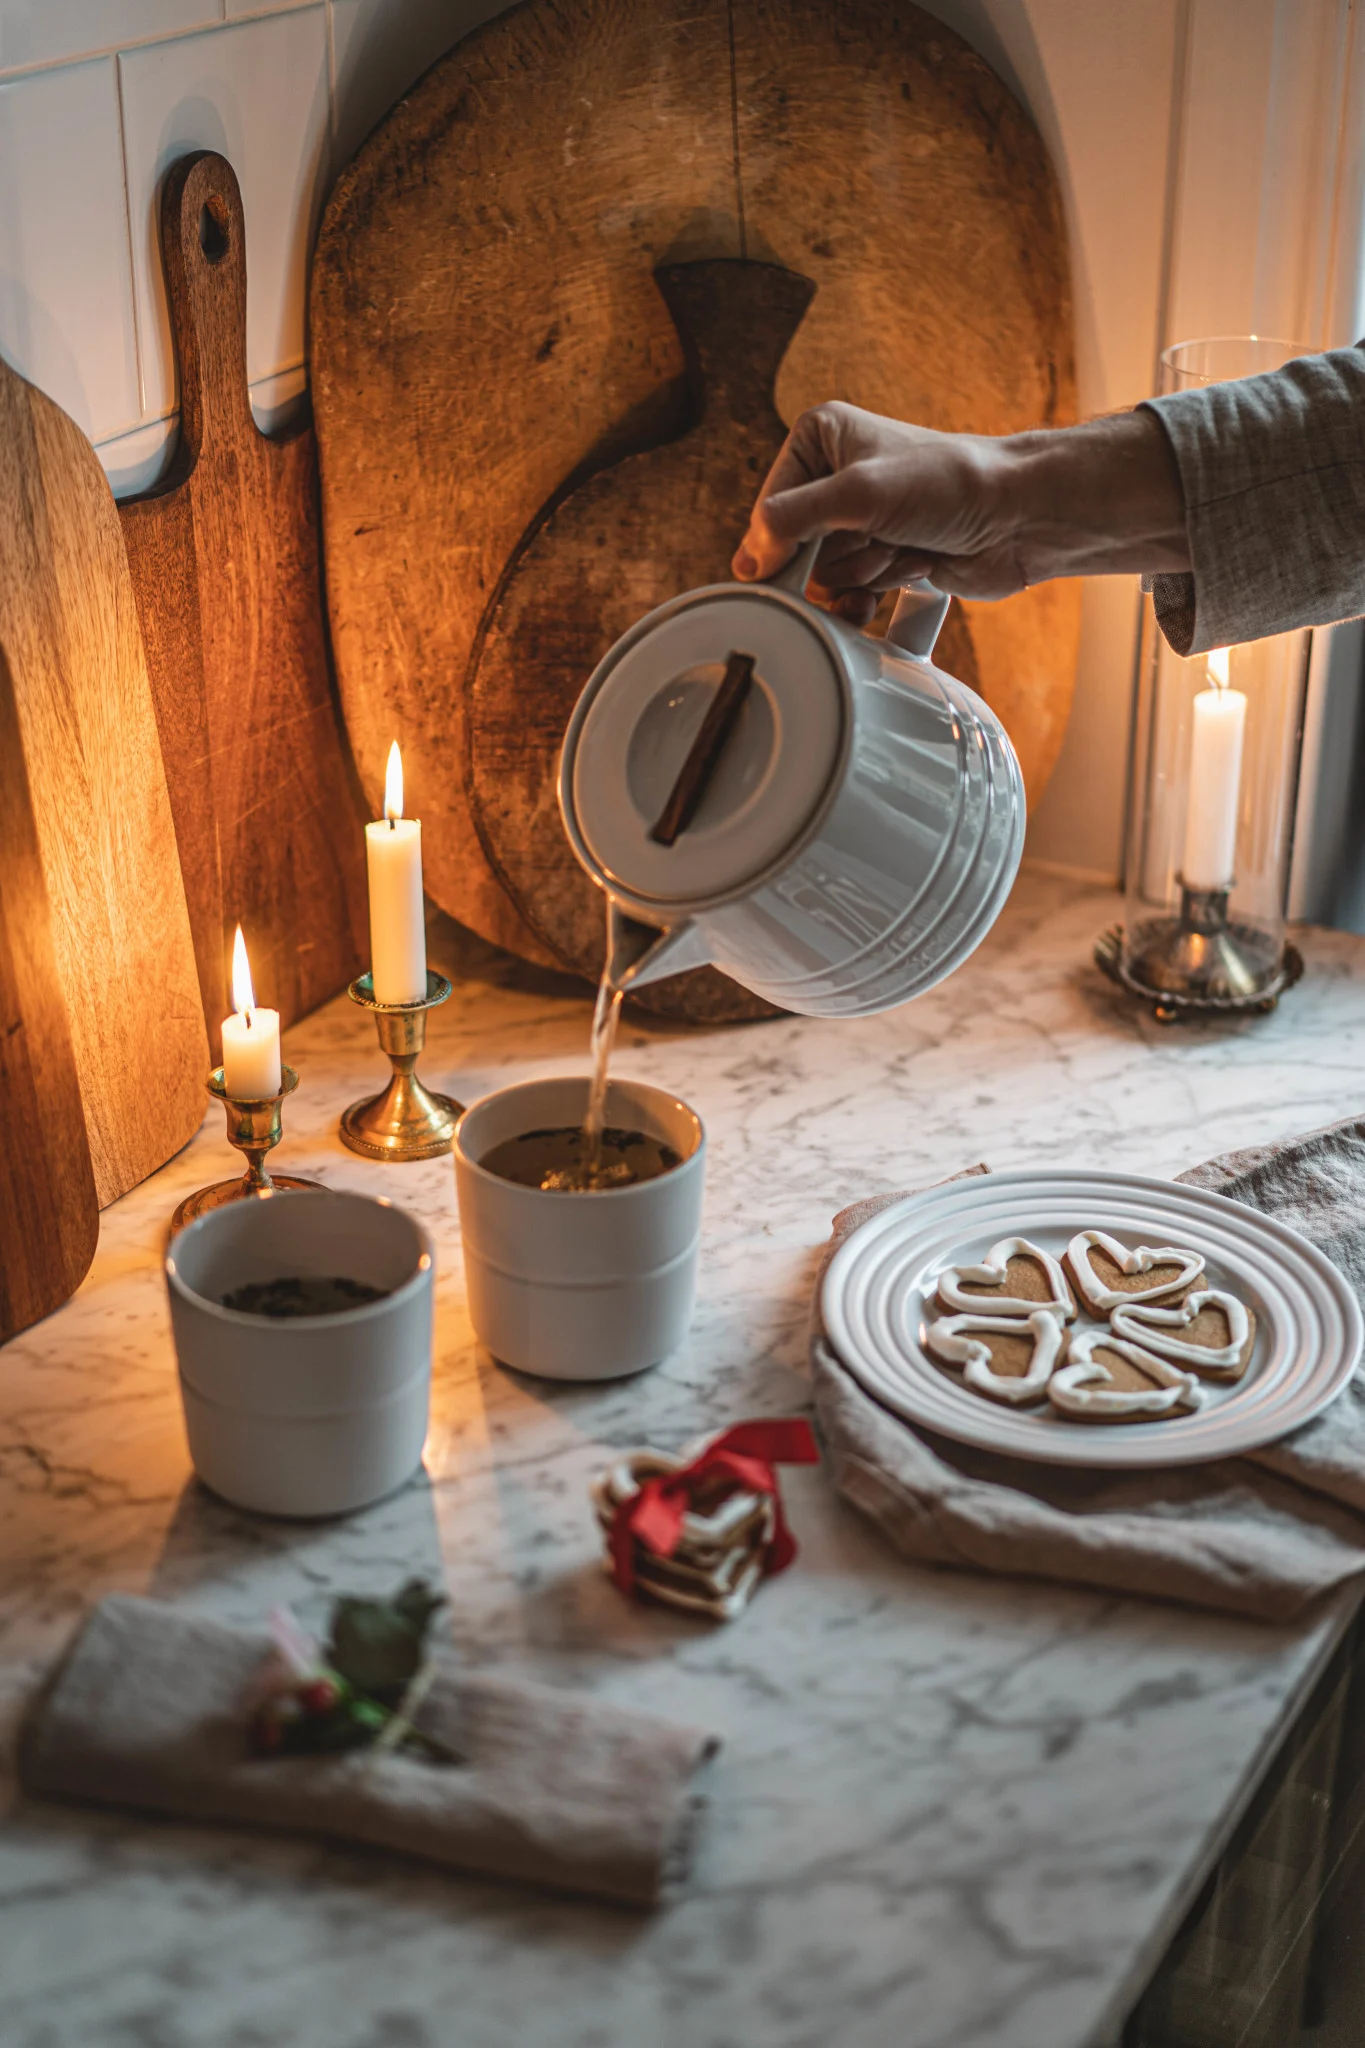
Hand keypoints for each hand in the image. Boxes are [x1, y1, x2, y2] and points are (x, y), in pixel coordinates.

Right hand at [732, 401, 1188, 621]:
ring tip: (903, 549)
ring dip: (865, 574)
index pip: (768, 510)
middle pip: (795, 551)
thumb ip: (791, 521)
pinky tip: (901, 579)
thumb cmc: (951, 484)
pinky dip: (872, 599)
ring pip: (824, 578)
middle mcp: (836, 478)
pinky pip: (850, 597)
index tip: (815, 551)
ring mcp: (861, 522)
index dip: (786, 542)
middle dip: (838, 558)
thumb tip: (747, 561)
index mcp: (820, 440)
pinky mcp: (883, 558)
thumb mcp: (858, 492)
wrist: (1019, 516)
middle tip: (877, 540)